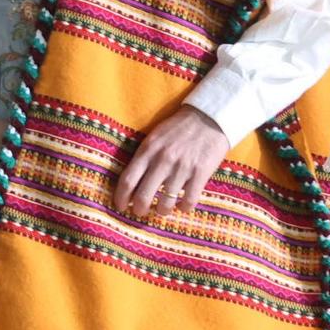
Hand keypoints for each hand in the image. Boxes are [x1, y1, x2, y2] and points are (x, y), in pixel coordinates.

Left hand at [112, 106, 229, 219]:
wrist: (209, 117)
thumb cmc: (178, 129)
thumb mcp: (154, 137)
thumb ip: (143, 157)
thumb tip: (130, 182)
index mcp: (148, 150)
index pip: (128, 180)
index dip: (121, 197)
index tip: (120, 206)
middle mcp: (162, 160)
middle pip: (143, 196)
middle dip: (139, 209)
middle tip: (140, 212)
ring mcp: (182, 167)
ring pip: (166, 202)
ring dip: (162, 211)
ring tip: (162, 209)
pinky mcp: (201, 173)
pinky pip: (188, 200)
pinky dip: (184, 208)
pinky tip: (182, 205)